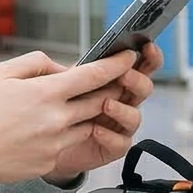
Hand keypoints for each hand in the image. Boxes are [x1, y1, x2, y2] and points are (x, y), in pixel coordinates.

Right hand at [0, 50, 141, 185]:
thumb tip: (63, 67)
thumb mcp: (2, 73)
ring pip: (89, 124)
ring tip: (77, 105)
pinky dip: (67, 133)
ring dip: (90, 113)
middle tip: (116, 79)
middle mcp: (57, 119)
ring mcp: (56, 143)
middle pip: (100, 101)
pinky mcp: (51, 161)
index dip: (116, 64)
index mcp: (46, 92)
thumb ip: (37, 62)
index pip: (94, 75)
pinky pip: (69, 143)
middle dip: (112, 88)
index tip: (129, 57)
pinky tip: (46, 129)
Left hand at [44, 42, 159, 182]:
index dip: (149, 56)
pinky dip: (110, 136)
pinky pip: (121, 143)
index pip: (140, 66)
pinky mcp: (112, 146)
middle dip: (137, 80)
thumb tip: (83, 63)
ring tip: (105, 104)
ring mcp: (119, 125)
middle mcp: (122, 102)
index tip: (147, 46)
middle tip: (123, 75)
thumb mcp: (62, 83)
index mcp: (116, 82)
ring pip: (135, 117)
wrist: (43, 142)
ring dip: (122, 109)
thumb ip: (75, 71)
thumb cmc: (55, 108)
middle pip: (144, 89)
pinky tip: (95, 130)